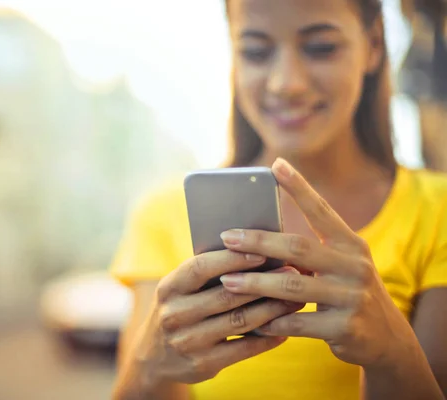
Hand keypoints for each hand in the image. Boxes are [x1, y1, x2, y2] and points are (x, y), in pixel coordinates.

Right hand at [131, 251, 303, 385]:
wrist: (154, 358)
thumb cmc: (178, 310)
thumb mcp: (179, 290)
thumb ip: (206, 274)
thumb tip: (254, 250)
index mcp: (168, 288)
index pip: (200, 268)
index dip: (231, 259)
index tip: (262, 251)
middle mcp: (174, 315)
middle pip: (226, 295)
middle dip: (264, 283)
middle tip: (293, 272)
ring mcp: (188, 342)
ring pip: (240, 321)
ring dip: (272, 308)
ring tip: (295, 297)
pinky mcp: (203, 364)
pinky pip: (244, 348)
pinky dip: (268, 337)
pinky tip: (285, 326)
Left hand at [218, 158, 417, 367]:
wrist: (387, 339)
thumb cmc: (349, 294)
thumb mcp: (341, 266)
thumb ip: (311, 252)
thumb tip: (259, 238)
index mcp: (351, 245)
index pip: (322, 211)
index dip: (299, 187)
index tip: (276, 165)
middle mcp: (354, 266)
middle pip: (298, 247)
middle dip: (258, 241)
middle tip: (226, 237)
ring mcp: (352, 297)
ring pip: (293, 286)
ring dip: (255, 283)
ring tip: (226, 281)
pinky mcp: (346, 328)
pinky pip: (297, 323)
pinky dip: (271, 321)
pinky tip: (251, 319)